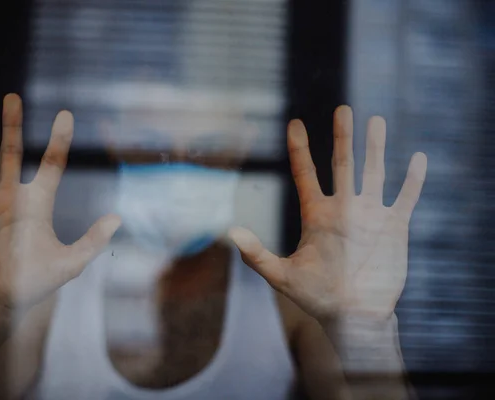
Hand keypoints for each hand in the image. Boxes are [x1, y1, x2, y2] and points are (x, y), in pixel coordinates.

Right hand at [0, 94, 120, 316]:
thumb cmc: (34, 284)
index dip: (59, 139)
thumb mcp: (69, 264)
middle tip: (13, 98)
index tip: (66, 114)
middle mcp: (10, 196)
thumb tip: (118, 218)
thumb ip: (92, 241)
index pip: (52, 164)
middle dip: (12, 126)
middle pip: (12, 153)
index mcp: (38, 203)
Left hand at [230, 106, 426, 320]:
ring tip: (377, 121)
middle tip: (342, 109)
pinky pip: (406, 198)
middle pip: (343, 164)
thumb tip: (229, 233)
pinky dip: (414, 180)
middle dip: (343, 136)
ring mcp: (370, 215)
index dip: (300, 149)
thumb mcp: (282, 276)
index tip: (295, 123)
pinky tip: (419, 159)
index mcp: (316, 215)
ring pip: (374, 172)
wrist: (353, 316)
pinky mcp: (394, 228)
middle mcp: (343, 209)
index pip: (306, 174)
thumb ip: (257, 255)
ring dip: (376, 148)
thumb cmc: (316, 297)